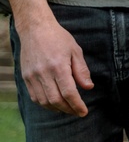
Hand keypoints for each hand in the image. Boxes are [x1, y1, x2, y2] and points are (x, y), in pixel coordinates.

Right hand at [4, 0, 91, 115]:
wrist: (35, 29)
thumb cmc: (59, 38)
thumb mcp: (75, 51)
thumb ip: (81, 70)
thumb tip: (88, 87)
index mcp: (58, 66)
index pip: (68, 92)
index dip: (77, 105)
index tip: (84, 112)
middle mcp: (43, 73)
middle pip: (56, 100)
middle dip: (68, 109)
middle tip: (78, 112)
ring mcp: (32, 76)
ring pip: (44, 101)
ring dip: (57, 108)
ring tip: (68, 109)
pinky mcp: (25, 77)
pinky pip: (34, 96)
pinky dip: (45, 103)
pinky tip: (54, 103)